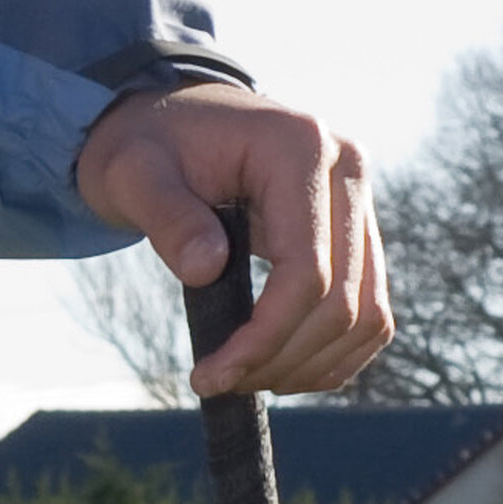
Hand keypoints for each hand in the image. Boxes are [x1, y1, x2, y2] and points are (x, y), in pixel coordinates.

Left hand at [72, 86, 392, 397]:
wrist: (172, 120)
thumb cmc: (147, 146)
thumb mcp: (133, 175)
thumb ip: (166, 218)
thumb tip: (207, 269)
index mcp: (302, 148)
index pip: (307, 271)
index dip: (265, 338)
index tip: (209, 377)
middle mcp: (349, 170)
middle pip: (345, 301)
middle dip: (283, 359)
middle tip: (220, 383)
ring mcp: (361, 201)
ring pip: (369, 315)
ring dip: (312, 366)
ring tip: (245, 378)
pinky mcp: (358, 231)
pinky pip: (369, 310)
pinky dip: (331, 353)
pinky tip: (278, 367)